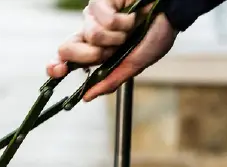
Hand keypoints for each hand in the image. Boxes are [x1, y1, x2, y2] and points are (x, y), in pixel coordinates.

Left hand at [47, 1, 177, 101]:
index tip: (56, 71)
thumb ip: (110, 81)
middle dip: (92, 55)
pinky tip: (131, 15)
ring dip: (116, 37)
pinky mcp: (100, 1)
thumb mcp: (134, 65)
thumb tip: (86, 97)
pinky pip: (103, 19)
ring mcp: (93, 16)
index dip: (55, 66)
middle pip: (66, 48)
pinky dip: (123, 22)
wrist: (171, 12)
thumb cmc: (155, 36)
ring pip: (90, 35)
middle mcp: (89, 34)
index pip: (64, 60)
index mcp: (94, 51)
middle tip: (114, 49)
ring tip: (130, 30)